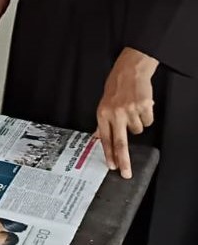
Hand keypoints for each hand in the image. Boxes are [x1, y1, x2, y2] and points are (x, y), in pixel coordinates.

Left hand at [95, 47, 157, 179]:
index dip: (109, 153)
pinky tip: (141, 106)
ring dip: (137, 123)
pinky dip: (146, 116)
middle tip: (125, 173)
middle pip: (120, 142)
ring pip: (138, 130)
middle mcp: (115, 113)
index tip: (112, 166)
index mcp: (103, 114)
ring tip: (133, 110)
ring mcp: (130, 110)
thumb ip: (102, 123)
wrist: (129, 71)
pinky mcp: (144, 107)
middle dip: (123, 160)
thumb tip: (97, 137)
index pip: (105, 138)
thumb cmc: (116, 88)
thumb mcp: (103, 104)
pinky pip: (148, 121)